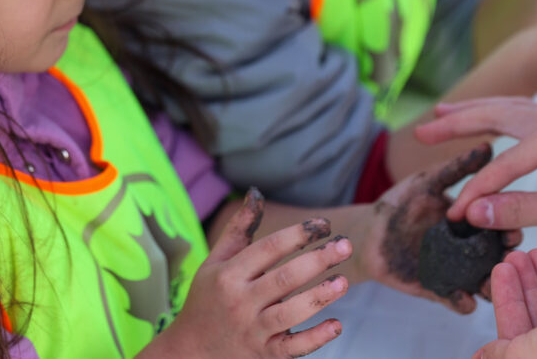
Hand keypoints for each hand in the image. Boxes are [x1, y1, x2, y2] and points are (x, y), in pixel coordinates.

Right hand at [147, 188, 351, 358]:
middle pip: (284, 278)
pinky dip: (315, 338)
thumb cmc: (208, 298)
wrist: (190, 349)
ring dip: (319, 296)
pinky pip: (292, 348)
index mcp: (229, 274)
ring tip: (344, 281)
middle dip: (317, 260)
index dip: (298, 234)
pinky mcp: (263, 353)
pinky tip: (336, 324)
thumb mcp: (215, 261)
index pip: (269, 249)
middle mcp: (240, 301)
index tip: (324, 225)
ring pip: (290, 313)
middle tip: (345, 246)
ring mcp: (252, 330)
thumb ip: (238, 229)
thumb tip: (256, 193)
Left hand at [358, 145, 520, 313]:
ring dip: (492, 286)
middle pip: (501, 259)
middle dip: (509, 260)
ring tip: (490, 284)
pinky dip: (464, 302)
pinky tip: (463, 297)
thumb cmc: (399, 203)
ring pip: (486, 284)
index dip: (511, 228)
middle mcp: (472, 251)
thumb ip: (457, 168)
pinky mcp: (440, 290)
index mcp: (475, 223)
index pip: (502, 227)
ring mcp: (459, 273)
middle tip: (509, 258)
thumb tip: (488, 145)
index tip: (514, 228)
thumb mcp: (428, 182)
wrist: (369, 232)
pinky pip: (459, 302)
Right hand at [416, 98, 536, 248]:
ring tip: (442, 113)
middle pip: (499, 113)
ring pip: (512, 111)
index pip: (506, 161)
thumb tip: (473, 213)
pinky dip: (500, 121)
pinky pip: (527, 121)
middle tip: (421, 127)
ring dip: (476, 114)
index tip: (456, 214)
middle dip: (457, 121)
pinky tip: (489, 124)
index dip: (478, 190)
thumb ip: (520, 209)